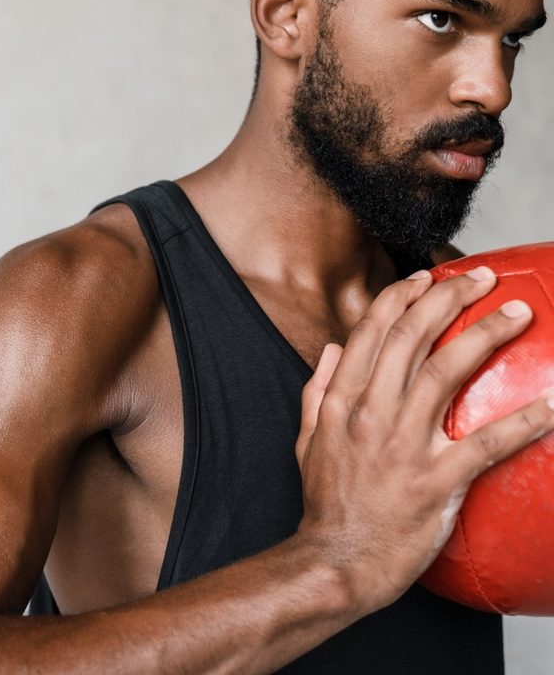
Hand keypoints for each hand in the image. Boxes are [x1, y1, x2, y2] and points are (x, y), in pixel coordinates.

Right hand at [294, 267, 553, 613]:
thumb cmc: (327, 502)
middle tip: (482, 279)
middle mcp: (373, 411)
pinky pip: (486, 444)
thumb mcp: (307, 439)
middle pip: (415, 336)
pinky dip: (522, 422)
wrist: (337, 562)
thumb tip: (333, 348)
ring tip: (519, 314)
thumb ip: (318, 389)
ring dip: (488, 335)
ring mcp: (404, 444)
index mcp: (343, 399)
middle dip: (451, 296)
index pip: (374, 330)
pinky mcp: (436, 481)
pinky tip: (549, 405)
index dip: (403, 295)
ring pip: (449, 371)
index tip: (427, 276)